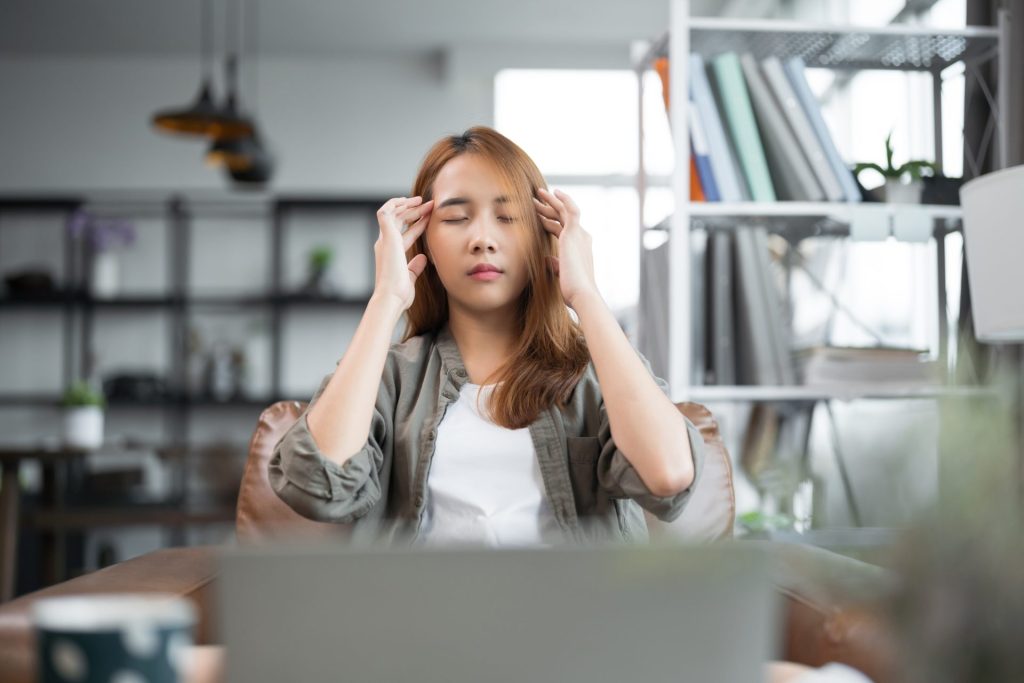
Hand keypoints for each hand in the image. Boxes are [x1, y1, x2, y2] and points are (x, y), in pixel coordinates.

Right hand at [373, 196, 433, 310]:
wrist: (391, 296)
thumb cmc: (400, 293)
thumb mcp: (411, 276)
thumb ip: (415, 266)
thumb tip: (423, 258)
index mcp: (392, 253)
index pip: (406, 233)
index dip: (418, 224)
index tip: (430, 217)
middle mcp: (385, 244)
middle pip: (400, 221)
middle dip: (414, 211)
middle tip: (428, 203)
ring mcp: (384, 240)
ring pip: (393, 214)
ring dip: (407, 205)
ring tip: (421, 200)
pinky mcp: (385, 236)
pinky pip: (385, 213)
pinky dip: (394, 204)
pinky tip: (406, 200)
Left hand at [533, 187, 599, 309]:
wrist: (582, 293)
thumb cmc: (573, 289)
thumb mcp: (562, 274)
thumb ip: (555, 265)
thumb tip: (548, 259)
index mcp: (579, 248)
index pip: (563, 230)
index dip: (551, 222)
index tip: (539, 217)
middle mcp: (581, 238)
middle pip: (562, 218)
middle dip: (548, 208)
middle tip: (535, 201)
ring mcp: (578, 234)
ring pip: (563, 211)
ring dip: (551, 201)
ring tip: (538, 193)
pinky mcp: (574, 232)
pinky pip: (570, 209)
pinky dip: (563, 199)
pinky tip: (553, 192)